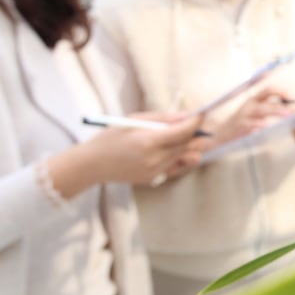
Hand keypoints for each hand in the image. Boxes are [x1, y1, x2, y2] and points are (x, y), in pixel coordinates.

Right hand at [47, 112, 204, 197]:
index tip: (202, 114)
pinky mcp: (154, 179)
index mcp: (149, 141)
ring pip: (185, 157)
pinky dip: (179, 158)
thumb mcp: (134, 120)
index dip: (196, 122)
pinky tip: (174, 150)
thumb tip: (186, 116)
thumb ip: (163, 118)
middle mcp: (155, 159)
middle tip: (198, 124)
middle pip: (189, 146)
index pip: (184, 132)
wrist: (92, 165)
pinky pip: (175, 167)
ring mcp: (155, 171)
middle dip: (197, 134)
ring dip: (189, 146)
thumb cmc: (111, 138)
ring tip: (185, 136)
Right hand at [209, 87, 294, 147]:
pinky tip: (267, 125)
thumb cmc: (243, 125)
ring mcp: (244, 114)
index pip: (268, 90)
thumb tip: (291, 110)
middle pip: (266, 96)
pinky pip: (250, 123)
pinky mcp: (239, 126)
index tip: (293, 96)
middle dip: (281, 99)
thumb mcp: (257, 115)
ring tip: (287, 114)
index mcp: (254, 100)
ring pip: (261, 109)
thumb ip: (271, 110)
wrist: (222, 136)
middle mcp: (249, 104)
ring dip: (275, 110)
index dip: (281, 91)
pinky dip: (259, 123)